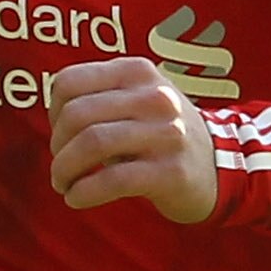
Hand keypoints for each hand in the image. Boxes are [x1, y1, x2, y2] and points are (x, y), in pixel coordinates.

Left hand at [47, 58, 218, 223]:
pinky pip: (113, 180)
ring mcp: (166, 133)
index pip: (69, 82)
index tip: (60, 133)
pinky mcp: (171, 171)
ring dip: (65, 170)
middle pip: (77, 115)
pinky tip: (76, 199)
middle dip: (57, 145)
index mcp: (137, 72)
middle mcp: (154, 96)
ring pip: (92, 144)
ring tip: (62, 183)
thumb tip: (52, 116)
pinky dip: (84, 192)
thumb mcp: (136, 99)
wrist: (218, 166)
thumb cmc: (161, 134)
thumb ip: (98, 98)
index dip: (52, 112)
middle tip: (60, 165)